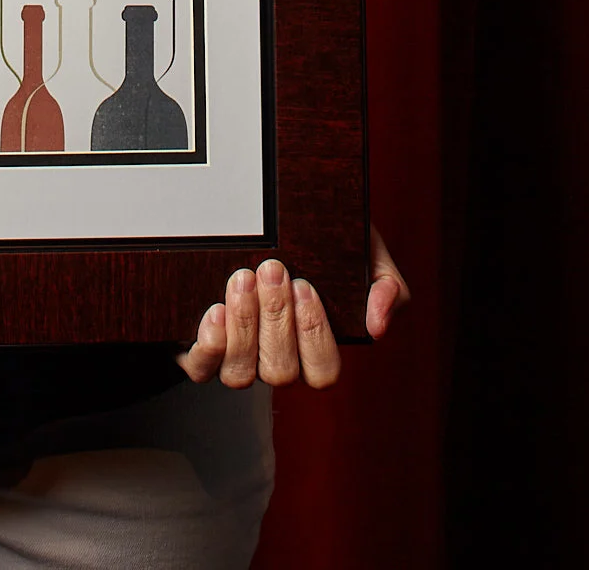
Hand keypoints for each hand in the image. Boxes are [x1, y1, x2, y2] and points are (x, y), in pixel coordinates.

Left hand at [176, 228, 409, 389]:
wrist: (276, 214)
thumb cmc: (327, 241)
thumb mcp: (367, 255)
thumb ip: (387, 288)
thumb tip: (377, 326)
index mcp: (315, 351)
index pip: (322, 372)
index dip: (313, 336)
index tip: (304, 286)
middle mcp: (277, 361)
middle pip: (281, 372)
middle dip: (275, 319)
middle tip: (271, 269)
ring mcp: (240, 358)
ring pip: (240, 375)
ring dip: (243, 328)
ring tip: (242, 280)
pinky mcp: (203, 347)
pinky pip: (201, 369)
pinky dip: (208, 346)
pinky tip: (214, 310)